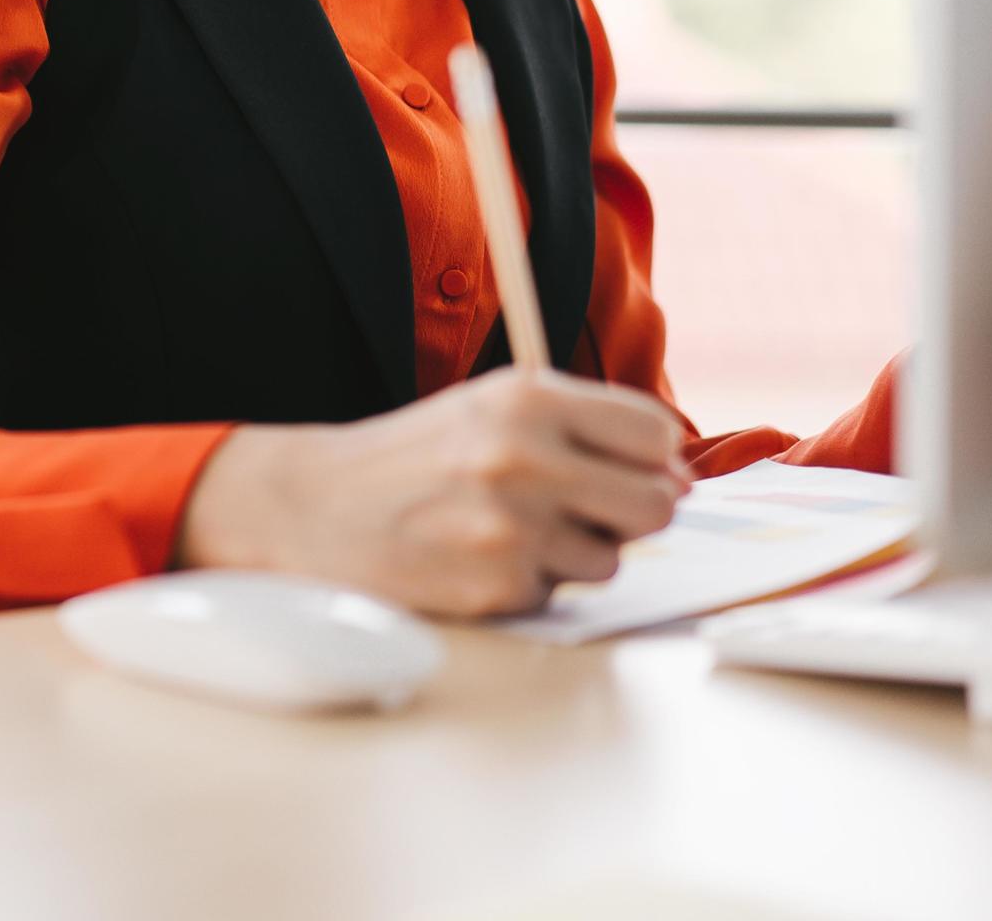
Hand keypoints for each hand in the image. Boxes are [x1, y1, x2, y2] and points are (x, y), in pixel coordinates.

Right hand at [172, 368, 688, 616]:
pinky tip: (476, 559)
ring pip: (611, 558)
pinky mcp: (497, 583)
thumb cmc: (415, 458)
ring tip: (508, 531)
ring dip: (573, 554)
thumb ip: (579, 430)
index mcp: (528, 397)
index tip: (626, 468)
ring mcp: (511, 524)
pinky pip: (558, 593)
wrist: (314, 507)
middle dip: (628, 513)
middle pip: (655, 503)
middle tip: (580, 510)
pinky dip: (527, 584)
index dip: (650, 458)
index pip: (653, 433)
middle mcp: (525, 454)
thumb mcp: (489, 410)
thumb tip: (678, 480)